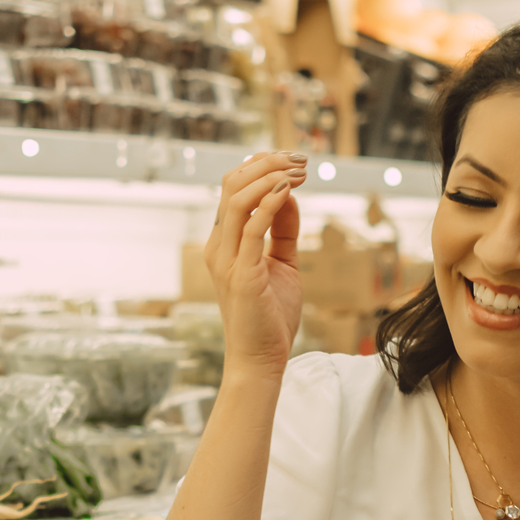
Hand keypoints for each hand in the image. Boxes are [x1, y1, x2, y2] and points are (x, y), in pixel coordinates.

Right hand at [204, 151, 306, 380]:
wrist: (261, 360)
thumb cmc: (270, 318)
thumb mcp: (281, 264)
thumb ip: (283, 231)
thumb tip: (289, 195)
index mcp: (224, 243)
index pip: (235, 188)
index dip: (261, 166)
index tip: (293, 160)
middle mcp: (219, 247)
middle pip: (232, 184)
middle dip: (267, 163)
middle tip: (300, 159)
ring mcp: (227, 260)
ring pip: (236, 199)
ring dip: (269, 177)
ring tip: (298, 171)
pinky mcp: (241, 274)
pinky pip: (251, 228)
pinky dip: (269, 203)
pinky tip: (289, 191)